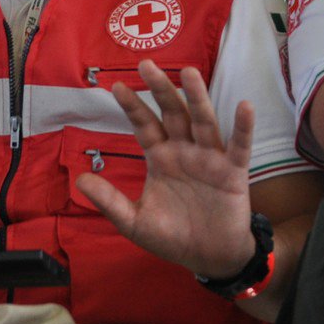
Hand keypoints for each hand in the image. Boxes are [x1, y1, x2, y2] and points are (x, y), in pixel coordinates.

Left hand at [74, 60, 256, 279]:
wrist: (209, 259)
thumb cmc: (172, 237)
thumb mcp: (134, 222)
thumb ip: (110, 201)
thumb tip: (80, 179)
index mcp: (161, 159)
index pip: (145, 126)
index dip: (132, 107)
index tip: (116, 86)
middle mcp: (185, 151)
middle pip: (172, 114)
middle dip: (160, 90)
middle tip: (147, 64)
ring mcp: (210, 158)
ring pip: (204, 122)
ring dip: (197, 97)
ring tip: (189, 73)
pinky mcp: (234, 172)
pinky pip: (240, 146)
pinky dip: (243, 127)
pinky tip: (244, 106)